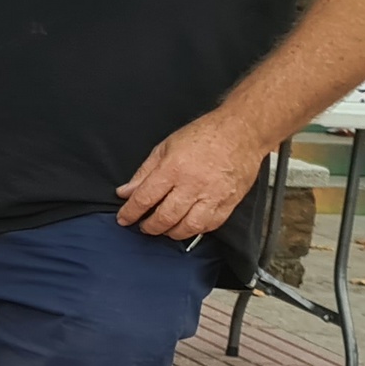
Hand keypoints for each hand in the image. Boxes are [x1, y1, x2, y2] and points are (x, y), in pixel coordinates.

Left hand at [116, 110, 264, 239]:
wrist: (241, 131)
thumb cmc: (203, 135)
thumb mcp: (165, 147)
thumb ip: (144, 172)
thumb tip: (125, 192)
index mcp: (173, 168)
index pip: (145, 198)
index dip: (130, 212)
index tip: (123, 219)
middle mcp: (193, 185)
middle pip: (166, 217)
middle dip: (150, 227)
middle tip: (143, 226)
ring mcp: (213, 195)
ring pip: (189, 227)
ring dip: (172, 233)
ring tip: (164, 230)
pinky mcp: (229, 202)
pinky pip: (211, 225)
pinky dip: (196, 230)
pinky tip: (187, 226)